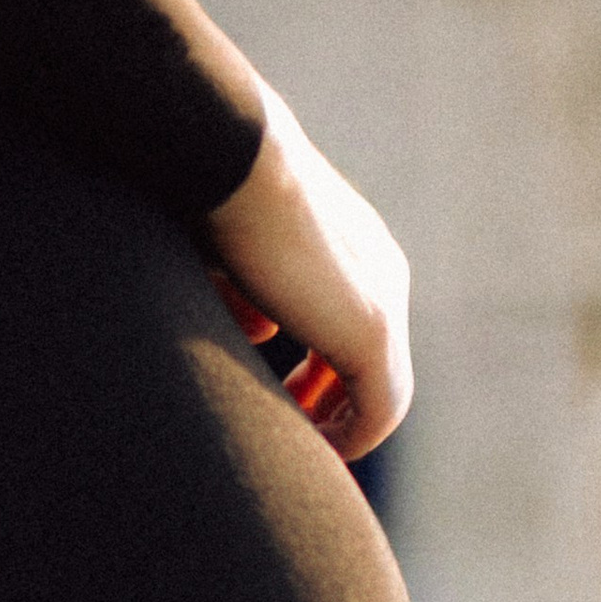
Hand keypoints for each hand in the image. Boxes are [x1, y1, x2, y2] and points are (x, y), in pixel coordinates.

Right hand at [203, 82, 411, 462]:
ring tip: (300, 442)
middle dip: (330, 396)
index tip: (282, 392)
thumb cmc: (217, 184)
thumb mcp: (235, 246)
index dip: (319, 363)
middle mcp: (382, 269)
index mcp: (354, 241)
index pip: (348, 316)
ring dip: (341, 422)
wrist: (232, 155)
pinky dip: (349, 436)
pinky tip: (310, 446)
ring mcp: (384, 300)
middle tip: (294, 423)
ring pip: (379, 388)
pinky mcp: (373, 331)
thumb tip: (259, 329)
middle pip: (370, 356)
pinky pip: (378, 409)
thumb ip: (251, 289)